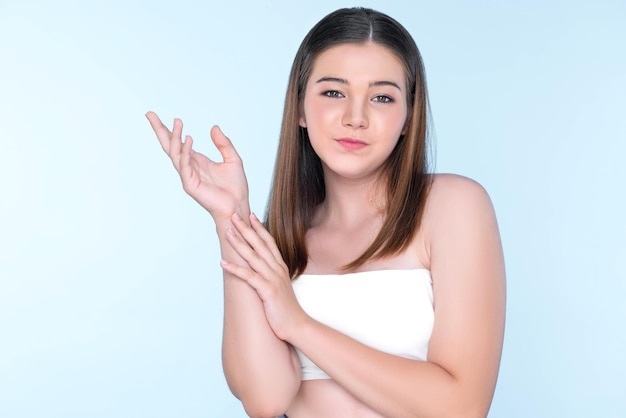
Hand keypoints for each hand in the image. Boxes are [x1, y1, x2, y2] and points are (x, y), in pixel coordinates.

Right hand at [146, 111, 249, 222]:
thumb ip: (224, 144)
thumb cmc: (235, 187)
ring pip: (176, 153)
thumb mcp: (233, 159)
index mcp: (197, 161)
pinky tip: (188, 140)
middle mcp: (189, 167)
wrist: (239, 205)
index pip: (178, 142)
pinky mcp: (191, 185)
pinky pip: (185, 166)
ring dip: (175, 137)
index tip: (155, 115)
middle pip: (170, 146)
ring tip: (178, 122)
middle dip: (160, 131)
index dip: (168, 129)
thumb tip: (214, 127)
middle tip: (150, 114)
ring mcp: (188, 176)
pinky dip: (185, 152)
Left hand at [220, 213, 308, 340]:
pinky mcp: (268, 291)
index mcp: (280, 267)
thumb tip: (260, 268)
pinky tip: (223, 263)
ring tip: (228, 232)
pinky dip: (235, 268)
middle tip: (234, 215)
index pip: (269, 242)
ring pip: (254, 257)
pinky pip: (249, 277)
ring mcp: (273, 279)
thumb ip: (272, 274)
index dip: (259, 228)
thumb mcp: (279, 286)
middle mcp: (277, 269)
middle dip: (246, 229)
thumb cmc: (286, 308)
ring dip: (239, 243)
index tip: (250, 215)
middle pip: (260, 244)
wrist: (297, 325)